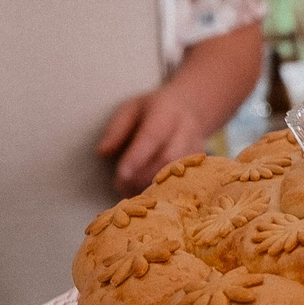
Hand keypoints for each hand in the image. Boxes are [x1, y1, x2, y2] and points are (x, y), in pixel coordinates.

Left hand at [98, 25, 262, 192]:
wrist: (192, 107)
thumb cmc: (154, 109)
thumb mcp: (131, 108)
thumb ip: (117, 128)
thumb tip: (102, 152)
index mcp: (167, 112)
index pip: (153, 135)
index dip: (137, 157)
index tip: (121, 175)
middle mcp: (186, 129)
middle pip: (168, 158)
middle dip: (142, 177)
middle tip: (121, 187)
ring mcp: (197, 147)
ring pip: (179, 174)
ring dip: (154, 188)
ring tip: (133, 194)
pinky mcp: (201, 163)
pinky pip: (185, 181)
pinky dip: (166, 192)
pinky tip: (150, 197)